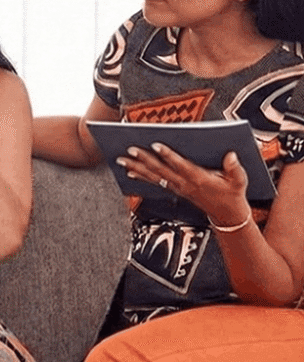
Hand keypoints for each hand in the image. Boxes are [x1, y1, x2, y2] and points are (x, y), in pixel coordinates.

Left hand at [118, 144, 251, 224]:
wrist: (227, 215)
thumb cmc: (232, 194)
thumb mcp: (239, 181)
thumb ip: (234, 168)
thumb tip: (231, 155)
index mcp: (199, 179)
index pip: (181, 165)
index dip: (168, 156)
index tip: (156, 145)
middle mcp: (184, 184)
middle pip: (161, 170)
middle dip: (145, 159)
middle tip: (130, 149)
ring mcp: (178, 188)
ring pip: (154, 176)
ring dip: (137, 167)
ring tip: (122, 160)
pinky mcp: (175, 190)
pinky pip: (155, 182)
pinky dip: (141, 176)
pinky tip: (129, 172)